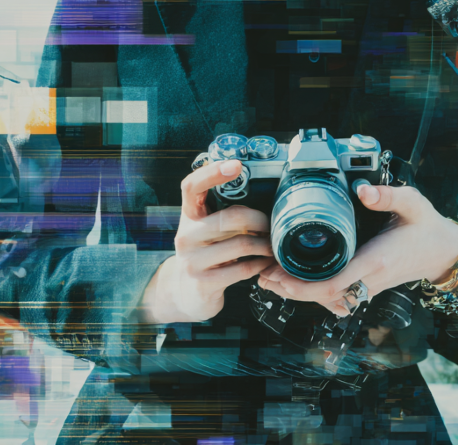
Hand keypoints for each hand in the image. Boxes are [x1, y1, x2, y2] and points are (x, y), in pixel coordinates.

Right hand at [138, 159, 275, 324]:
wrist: (184, 293)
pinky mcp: (204, 283)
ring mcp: (192, 261)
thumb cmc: (205, 252)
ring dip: (264, 244)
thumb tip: (259, 190)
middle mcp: (186, 236)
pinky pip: (242, 269)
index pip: (192, 186)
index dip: (212, 173)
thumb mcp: (205, 228)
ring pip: (240, 244)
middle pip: (228, 217)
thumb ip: (221, 211)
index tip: (237, 165)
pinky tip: (265, 262)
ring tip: (273, 244)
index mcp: (188, 216)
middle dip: (259, 219)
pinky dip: (259, 264)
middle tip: (272, 224)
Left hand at [257, 183, 457, 316]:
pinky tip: (297, 284)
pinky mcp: (368, 284)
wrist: (443, 250)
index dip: (305, 285)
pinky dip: (315, 292)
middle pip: (325, 296)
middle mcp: (370, 278)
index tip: (281, 276)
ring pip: (329, 299)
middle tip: (263, 274)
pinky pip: (338, 295)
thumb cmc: (426, 226)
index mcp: (376, 260)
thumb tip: (362, 190)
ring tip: (270, 278)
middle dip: (292, 289)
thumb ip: (388, 195)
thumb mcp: (412, 203)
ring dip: (300, 292)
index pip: (335, 283)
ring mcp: (369, 285)